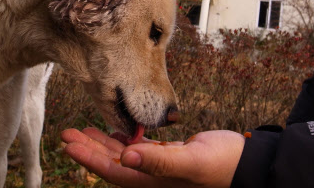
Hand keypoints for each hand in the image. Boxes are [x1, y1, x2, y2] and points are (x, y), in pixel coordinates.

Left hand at [61, 127, 244, 187]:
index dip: (88, 157)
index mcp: (153, 182)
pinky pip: (140, 149)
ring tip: (83, 131)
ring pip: (124, 155)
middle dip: (88, 149)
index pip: (113, 170)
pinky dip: (125, 140)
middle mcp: (153, 177)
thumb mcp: (192, 162)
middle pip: (112, 163)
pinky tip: (118, 131)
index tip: (68, 143)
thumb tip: (125, 158)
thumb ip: (160, 162)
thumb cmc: (223, 166)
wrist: (246, 163)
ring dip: (103, 143)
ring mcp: (160, 168)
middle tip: (66, 134)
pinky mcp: (169, 156)